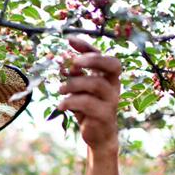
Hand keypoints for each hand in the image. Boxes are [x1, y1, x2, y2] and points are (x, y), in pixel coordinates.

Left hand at [57, 36, 121, 152]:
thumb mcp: (80, 89)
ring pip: (95, 84)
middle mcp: (113, 85)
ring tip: (60, 89)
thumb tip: (64, 62)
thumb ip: (75, 76)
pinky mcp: (104, 115)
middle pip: (111, 65)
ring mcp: (111, 100)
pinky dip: (71, 102)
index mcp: (108, 75)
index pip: (102, 55)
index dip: (87, 46)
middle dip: (92, 59)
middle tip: (73, 62)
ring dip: (74, 84)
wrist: (98, 134)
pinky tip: (61, 105)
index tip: (69, 40)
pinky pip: (87, 103)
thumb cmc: (88, 108)